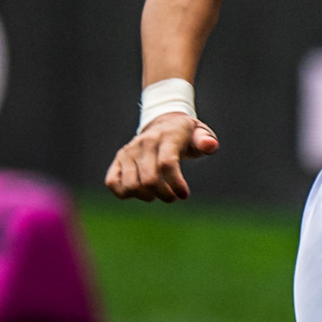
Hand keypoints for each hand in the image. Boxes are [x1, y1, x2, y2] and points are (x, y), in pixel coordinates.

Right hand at [105, 112, 219, 201]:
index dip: (175, 184)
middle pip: (149, 179)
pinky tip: (141, 192)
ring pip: (131, 185)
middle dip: (165, 195)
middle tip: (174, 197)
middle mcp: (143, 143)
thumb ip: (206, 140)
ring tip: (158, 194)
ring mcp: (128, 151)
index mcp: (166, 136)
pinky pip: (112, 183)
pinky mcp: (118, 159)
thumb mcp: (200, 133)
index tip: (184, 195)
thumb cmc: (186, 135)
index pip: (167, 164)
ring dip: (147, 197)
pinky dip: (125, 194)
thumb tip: (210, 145)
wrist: (164, 123)